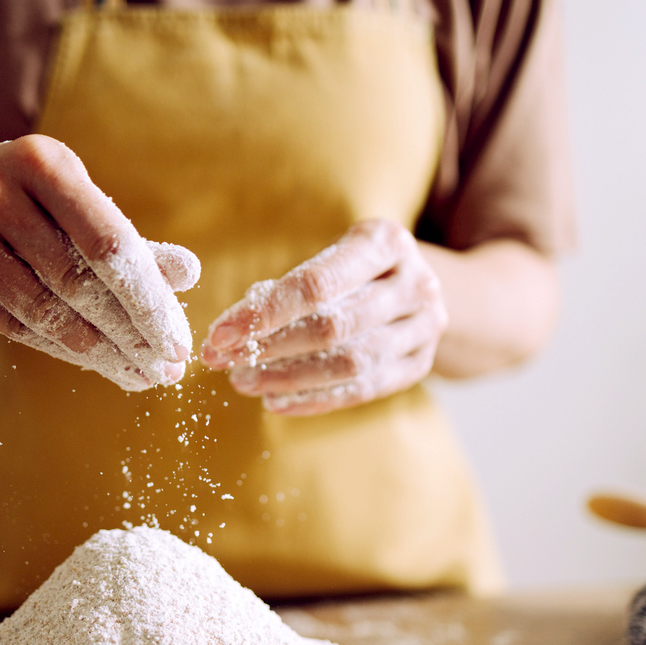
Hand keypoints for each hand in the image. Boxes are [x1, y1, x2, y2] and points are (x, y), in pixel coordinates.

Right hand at [0, 135, 198, 390]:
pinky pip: (10, 326)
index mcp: (40, 160)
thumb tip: (190, 274)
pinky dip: (58, 350)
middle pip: (77, 283)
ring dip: (100, 353)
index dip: (149, 300)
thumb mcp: (78, 205)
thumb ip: (130, 243)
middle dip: (130, 336)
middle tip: (166, 372)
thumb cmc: (29, 204)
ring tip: (139, 376)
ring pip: (43, 312)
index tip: (178, 343)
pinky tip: (96, 364)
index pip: (109, 244)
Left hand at [200, 219, 447, 414]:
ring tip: (245, 383)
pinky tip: (277, 402)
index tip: (220, 333)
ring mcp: (425, 327)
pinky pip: (365, 390)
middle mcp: (416, 283)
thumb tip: (234, 331)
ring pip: (351, 364)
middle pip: (334, 326)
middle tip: (223, 361)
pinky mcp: (420, 364)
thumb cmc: (356, 267)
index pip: (318, 284)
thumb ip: (289, 286)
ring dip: (289, 378)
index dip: (266, 312)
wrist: (417, 284)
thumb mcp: (332, 255)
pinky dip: (316, 399)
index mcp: (386, 242)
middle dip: (269, 348)